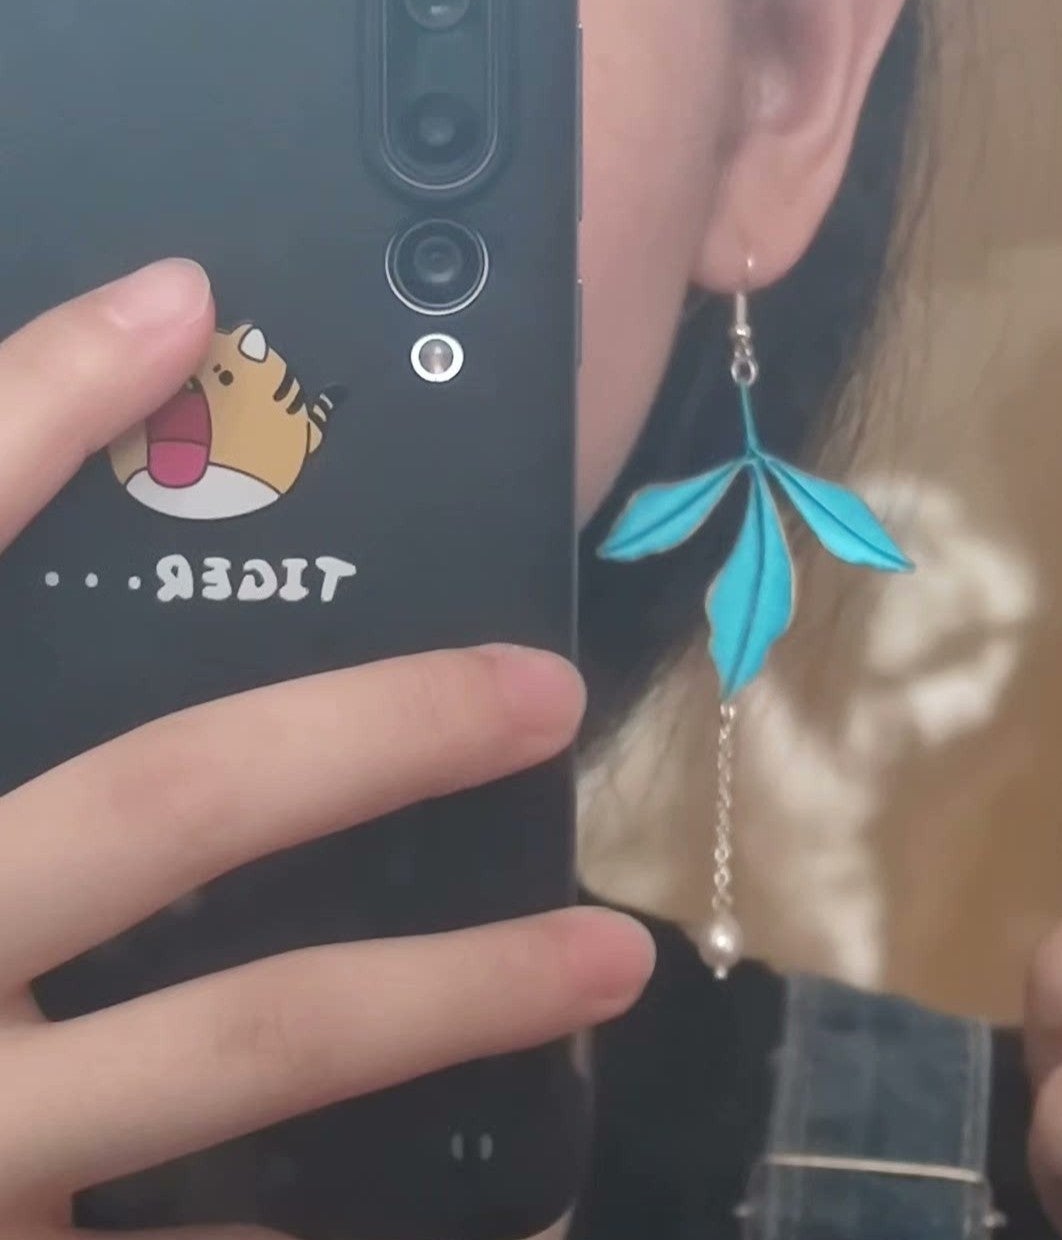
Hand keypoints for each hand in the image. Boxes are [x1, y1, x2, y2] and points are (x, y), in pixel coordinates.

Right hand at [0, 263, 653, 1238]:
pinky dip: (331, 1223)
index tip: (181, 308)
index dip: (32, 409)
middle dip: (378, 732)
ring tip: (609, 958)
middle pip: (170, 800)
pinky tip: (507, 1194)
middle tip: (545, 692)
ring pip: (247, 1038)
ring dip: (450, 994)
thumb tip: (92, 393)